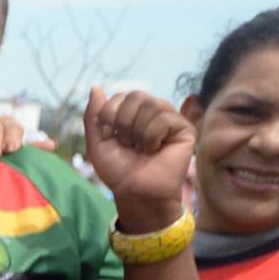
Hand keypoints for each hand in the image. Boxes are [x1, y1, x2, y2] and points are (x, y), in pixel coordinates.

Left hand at [81, 87, 197, 231]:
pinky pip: (164, 117)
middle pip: (136, 95)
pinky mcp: (184, 129)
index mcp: (133, 113)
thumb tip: (95, 87)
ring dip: (138, 132)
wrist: (135, 192)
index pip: (120, 96)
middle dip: (124, 123)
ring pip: (151, 104)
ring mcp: (169, 119)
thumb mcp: (97, 143)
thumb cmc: (118, 171)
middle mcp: (152, 112)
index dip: (110, 117)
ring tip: (142, 149)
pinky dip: (152, 136)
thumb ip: (94, 116)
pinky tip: (155, 149)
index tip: (114, 139)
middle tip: (129, 144)